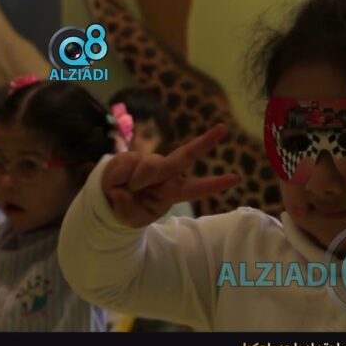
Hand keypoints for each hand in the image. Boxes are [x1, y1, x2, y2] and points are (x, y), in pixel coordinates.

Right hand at [101, 125, 238, 227]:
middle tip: (223, 128)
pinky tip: (117, 182)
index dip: (215, 183)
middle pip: (187, 155)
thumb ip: (130, 208)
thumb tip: (123, 191)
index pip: (198, 188)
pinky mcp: (131, 155)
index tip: (235, 179)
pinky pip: (128, 164)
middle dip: (206, 141)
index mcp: (174, 191)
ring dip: (137, 182)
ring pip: (150, 166)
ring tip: (126, 191)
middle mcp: (166, 173)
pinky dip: (119, 177)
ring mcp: (150, 162)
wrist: (109, 200)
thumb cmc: (130, 209)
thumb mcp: (132, 217)